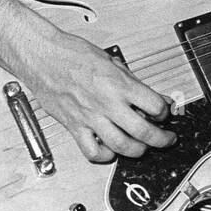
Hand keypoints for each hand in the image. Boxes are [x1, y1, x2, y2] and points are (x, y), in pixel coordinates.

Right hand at [20, 30, 176, 162]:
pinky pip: (92, 151)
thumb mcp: (112, 61)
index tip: (164, 113)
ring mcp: (90, 118)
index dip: (164, 111)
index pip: (155, 106)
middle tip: (166, 139)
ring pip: (121, 146)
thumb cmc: (74, 54)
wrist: (43, 57)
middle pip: (143, 131)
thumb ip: (133, 82)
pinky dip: (105, 156)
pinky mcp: (74, 127)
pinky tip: (111, 150)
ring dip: (138, 151)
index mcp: (120, 85)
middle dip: (161, 139)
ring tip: (144, 148)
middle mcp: (107, 104)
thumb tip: (153, 95)